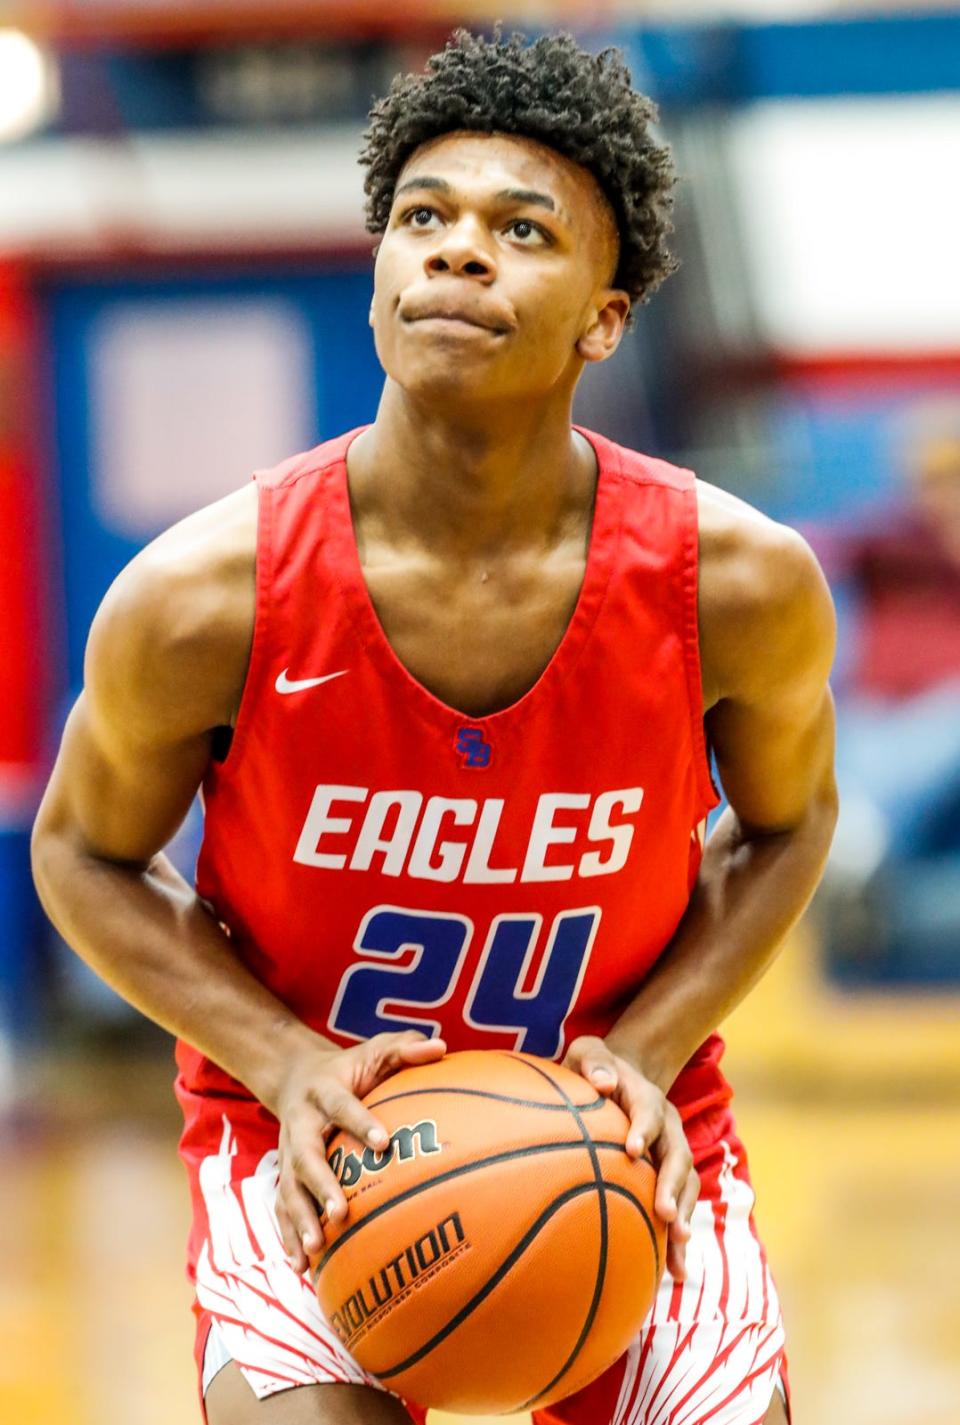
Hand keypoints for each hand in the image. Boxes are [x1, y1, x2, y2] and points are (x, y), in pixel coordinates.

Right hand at [274, 1029, 445, 1272]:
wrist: (297, 1075)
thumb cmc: (351, 1067)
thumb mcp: (375, 1050)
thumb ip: (405, 1048)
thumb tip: (441, 1047)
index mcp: (324, 1091)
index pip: (342, 1106)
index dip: (360, 1122)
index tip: (384, 1143)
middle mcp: (300, 1124)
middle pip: (304, 1156)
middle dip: (320, 1185)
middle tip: (341, 1212)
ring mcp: (288, 1153)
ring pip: (289, 1189)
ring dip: (300, 1219)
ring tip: (317, 1248)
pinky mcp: (285, 1175)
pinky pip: (283, 1209)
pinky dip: (289, 1236)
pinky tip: (302, 1267)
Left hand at [563, 1035, 698, 1280]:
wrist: (626, 1072)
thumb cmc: (596, 1067)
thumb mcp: (588, 1052)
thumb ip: (593, 1062)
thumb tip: (602, 1082)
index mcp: (646, 1096)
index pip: (648, 1109)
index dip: (643, 1128)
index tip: (632, 1150)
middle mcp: (668, 1125)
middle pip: (678, 1154)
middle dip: (673, 1185)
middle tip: (664, 1214)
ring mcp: (674, 1150)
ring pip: (687, 1184)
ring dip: (684, 1213)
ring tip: (679, 1244)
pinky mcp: (671, 1174)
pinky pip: (681, 1204)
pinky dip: (680, 1236)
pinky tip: (675, 1271)